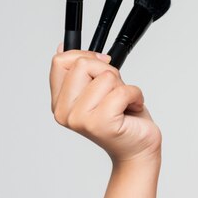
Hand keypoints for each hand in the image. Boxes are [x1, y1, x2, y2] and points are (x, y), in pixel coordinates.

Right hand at [50, 44, 161, 163]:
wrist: (138, 150)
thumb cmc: (122, 120)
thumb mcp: (98, 89)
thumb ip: (81, 72)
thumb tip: (63, 47)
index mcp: (60, 103)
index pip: (60, 62)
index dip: (85, 56)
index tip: (101, 65)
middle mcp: (64, 112)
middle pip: (83, 64)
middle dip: (108, 71)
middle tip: (116, 91)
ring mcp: (80, 119)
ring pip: (105, 76)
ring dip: (124, 86)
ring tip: (124, 104)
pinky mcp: (101, 123)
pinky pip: (122, 91)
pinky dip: (136, 95)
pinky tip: (133, 108)